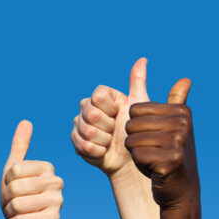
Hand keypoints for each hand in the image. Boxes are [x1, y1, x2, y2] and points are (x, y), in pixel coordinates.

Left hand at [0, 121, 62, 218]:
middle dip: (7, 199)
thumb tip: (26, 121)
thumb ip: (20, 146)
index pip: (14, 170)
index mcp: (47, 168)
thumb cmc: (20, 197)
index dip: (7, 182)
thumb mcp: (14, 171)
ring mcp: (58, 201)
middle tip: (15, 204)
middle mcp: (57, 182)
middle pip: (15, 187)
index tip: (14, 188)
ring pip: (18, 204)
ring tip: (20, 214)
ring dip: (10, 213)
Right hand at [72, 58, 152, 176]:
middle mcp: (87, 108)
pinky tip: (104, 151)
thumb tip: (143, 59)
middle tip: (116, 131)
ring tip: (111, 141)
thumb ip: (138, 81)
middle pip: (91, 114)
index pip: (97, 96)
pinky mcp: (75, 141)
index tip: (119, 114)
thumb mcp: (141, 105)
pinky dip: (97, 151)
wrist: (131, 159)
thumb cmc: (139, 131)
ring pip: (86, 130)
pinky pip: (83, 144)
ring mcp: (79, 124)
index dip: (110, 108)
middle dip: (108, 126)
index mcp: (101, 97)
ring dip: (104, 139)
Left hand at [125, 79, 198, 209]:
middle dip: (136, 141)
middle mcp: (183, 123)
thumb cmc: (172, 154)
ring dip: (138, 154)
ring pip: (132, 141)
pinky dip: (142, 166)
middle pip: (131, 125)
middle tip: (155, 152)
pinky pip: (137, 156)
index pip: (135, 110)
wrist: (181, 188)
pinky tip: (156, 170)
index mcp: (182, 111)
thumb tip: (186, 79)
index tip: (156, 137)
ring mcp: (178, 141)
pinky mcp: (171, 160)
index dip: (138, 127)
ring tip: (155, 160)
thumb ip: (177, 101)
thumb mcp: (176, 125)